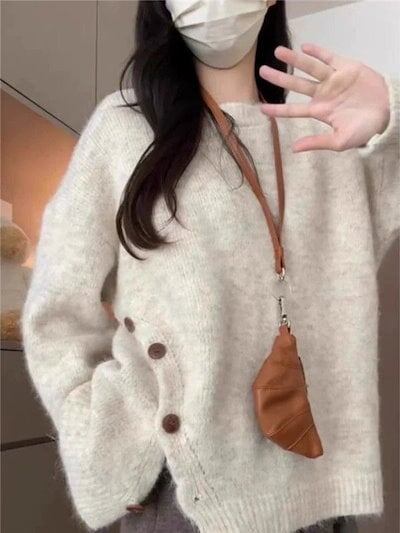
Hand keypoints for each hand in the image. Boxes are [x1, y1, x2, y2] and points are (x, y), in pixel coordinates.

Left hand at [259, 43, 389, 151]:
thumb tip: (294, 149)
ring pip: (310, 68)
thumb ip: (317, 142)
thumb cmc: (364, 130)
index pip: (293, 110)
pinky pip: (329, 58)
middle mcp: (323, 94)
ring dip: (294, 60)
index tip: (261, 108)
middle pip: (296, 85)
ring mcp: (333, 80)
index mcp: (320, 112)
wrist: (388, 114)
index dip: (277, 109)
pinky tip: (305, 47)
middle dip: (280, 78)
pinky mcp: (346, 68)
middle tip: (262, 71)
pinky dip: (318, 52)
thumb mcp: (340, 141)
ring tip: (278, 51)